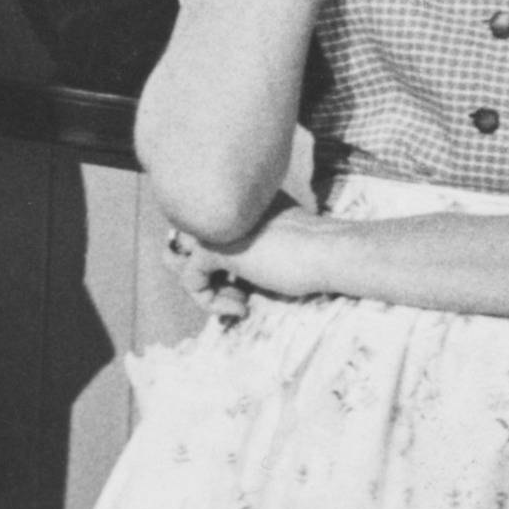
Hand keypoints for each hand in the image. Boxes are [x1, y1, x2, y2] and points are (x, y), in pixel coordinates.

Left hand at [173, 202, 335, 307]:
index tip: (244, 286)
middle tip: (235, 292)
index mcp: (236, 201)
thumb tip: (217, 276)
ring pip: (178, 261)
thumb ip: (244, 248)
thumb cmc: (314, 253)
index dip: (215, 264)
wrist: (330, 252)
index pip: (202, 230)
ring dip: (205, 289)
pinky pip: (190, 281)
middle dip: (200, 273)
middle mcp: (220, 207)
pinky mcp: (213, 248)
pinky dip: (211, 303)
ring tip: (240, 301)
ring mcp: (214, 225)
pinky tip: (243, 306)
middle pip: (180, 241)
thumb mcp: (272, 243)